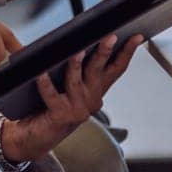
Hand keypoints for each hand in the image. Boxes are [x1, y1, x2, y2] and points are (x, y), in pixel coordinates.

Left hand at [0, 35, 142, 162]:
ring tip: (77, 49)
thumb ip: (70, 62)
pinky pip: (52, 95)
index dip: (127, 51)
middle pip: (99, 70)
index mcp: (96, 90)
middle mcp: (91, 100)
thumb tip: (68, 35)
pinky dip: (45, 83)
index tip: (136, 36)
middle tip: (110, 36)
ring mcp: (77, 109)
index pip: (116, 67)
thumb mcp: (66, 82)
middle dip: (105, 52)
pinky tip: (40, 72)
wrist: (34, 137)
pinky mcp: (61, 116)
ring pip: (77, 80)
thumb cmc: (48, 105)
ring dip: (76, 63)